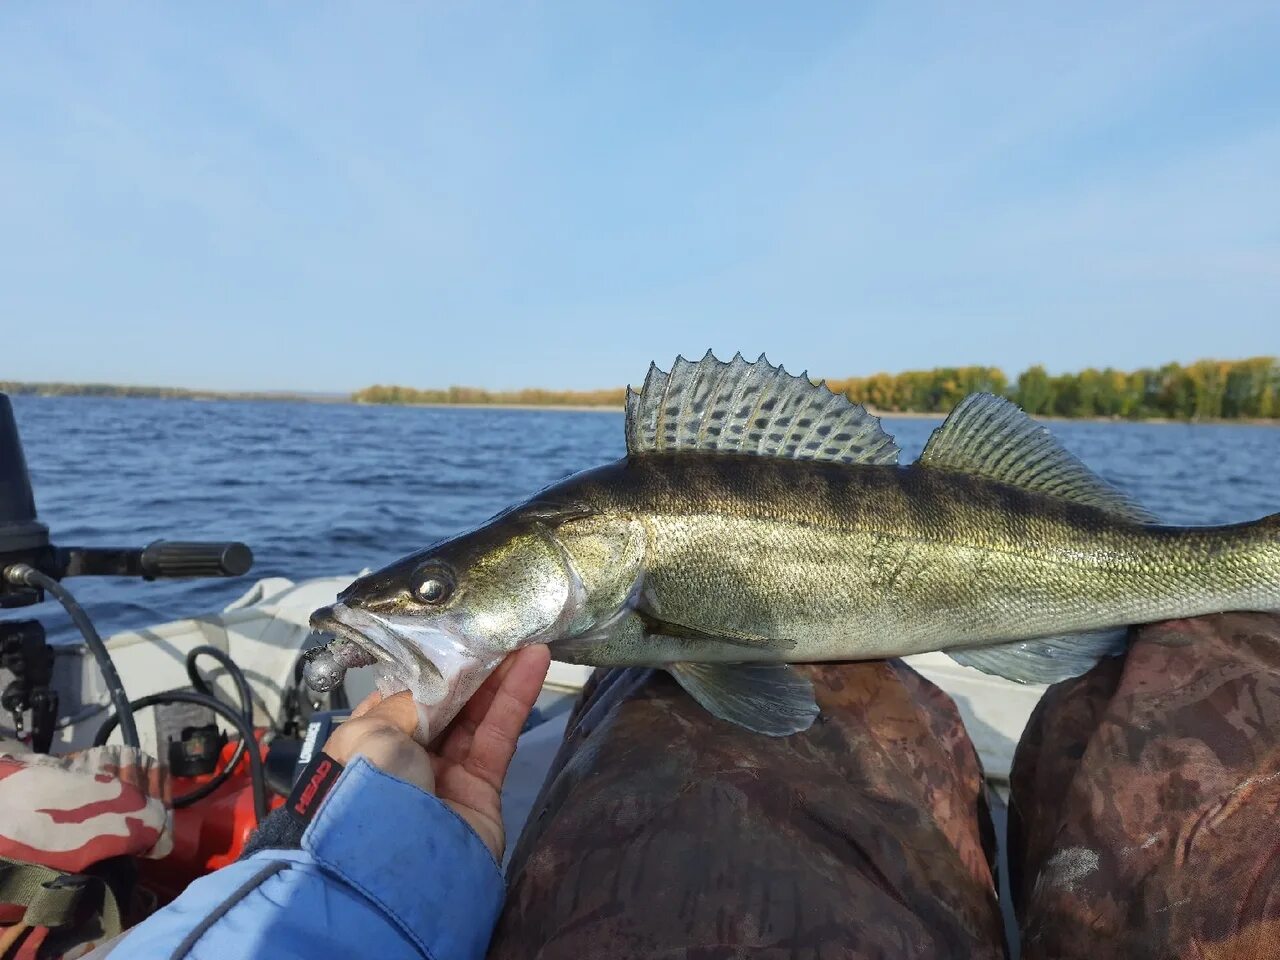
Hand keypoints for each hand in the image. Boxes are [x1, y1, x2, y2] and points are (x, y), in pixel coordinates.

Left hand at [323, 644, 550, 858]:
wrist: (396, 867)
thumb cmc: (368, 787)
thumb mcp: (375, 730)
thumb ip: (417, 698)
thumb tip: (446, 681)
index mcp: (368, 739)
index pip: (405, 691)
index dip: (434, 662)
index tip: (460, 630)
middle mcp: (405, 755)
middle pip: (446, 701)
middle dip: (471, 665)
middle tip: (499, 626)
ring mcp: (444, 773)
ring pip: (477, 713)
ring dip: (500, 674)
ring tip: (524, 634)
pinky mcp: (482, 787)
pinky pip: (500, 734)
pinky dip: (517, 698)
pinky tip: (535, 662)